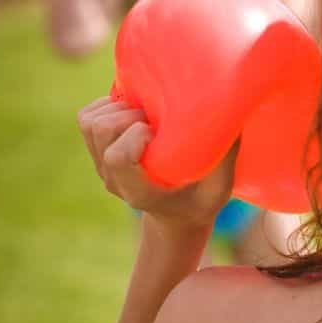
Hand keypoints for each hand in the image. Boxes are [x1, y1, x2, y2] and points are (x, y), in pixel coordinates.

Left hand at [77, 96, 237, 230]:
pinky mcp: (97, 152)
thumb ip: (226, 156)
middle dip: (128, 114)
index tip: (159, 131)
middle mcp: (114, 180)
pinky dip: (107, 106)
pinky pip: (87, 118)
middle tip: (157, 117)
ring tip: (146, 112)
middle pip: (101, 131)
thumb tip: (233, 112)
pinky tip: (134, 110)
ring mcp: (101, 167)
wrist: (175, 216)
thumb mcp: (220, 188)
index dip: (135, 135)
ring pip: (90, 121)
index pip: (118, 158)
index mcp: (139, 191)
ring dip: (116, 108)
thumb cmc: (201, 201)